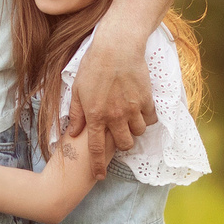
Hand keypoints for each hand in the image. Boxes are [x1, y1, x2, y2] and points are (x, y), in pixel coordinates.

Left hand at [66, 34, 153, 154]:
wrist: (117, 47)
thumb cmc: (94, 65)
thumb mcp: (77, 89)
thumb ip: (77, 113)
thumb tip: (73, 132)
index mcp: (95, 115)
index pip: (95, 148)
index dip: (97, 165)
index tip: (99, 176)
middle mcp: (114, 116)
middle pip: (123, 144)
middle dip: (121, 144)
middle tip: (119, 134)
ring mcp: (132, 109)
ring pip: (138, 133)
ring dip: (134, 130)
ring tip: (129, 119)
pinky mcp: (146, 100)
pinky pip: (150, 118)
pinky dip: (146, 117)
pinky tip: (140, 109)